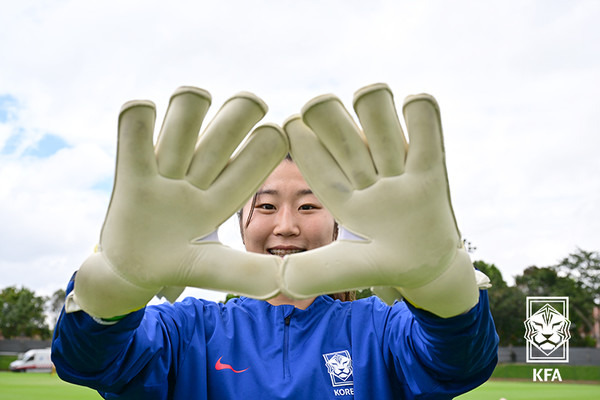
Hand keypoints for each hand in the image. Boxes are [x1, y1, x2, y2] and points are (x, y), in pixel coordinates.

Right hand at [72, 87, 286, 317]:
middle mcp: (198, 177)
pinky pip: (133, 132)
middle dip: (240, 113)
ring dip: (191, 107)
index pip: (252, 164)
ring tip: (194, 100)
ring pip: (184, 119)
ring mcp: (165, 171)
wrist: (129, 272)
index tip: (277, 134)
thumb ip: (248, 272)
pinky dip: (138, 117)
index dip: (265, 147)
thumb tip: (288, 282)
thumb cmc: (176, 268)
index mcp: (223, 198)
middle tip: (254, 103)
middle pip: (224, 132)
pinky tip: (144, 111)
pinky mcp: (130, 171)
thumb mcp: (212, 269)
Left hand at [282, 83, 477, 316]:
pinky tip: (414, 102)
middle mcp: (365, 176)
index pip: (317, 165)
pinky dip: (421, 114)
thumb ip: (310, 273)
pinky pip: (427, 134)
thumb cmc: (383, 266)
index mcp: (341, 197)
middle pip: (344, 136)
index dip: (304, 145)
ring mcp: (397, 170)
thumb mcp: (346, 269)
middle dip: (329, 119)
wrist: (430, 269)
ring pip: (379, 124)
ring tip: (370, 98)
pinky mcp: (431, 170)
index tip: (291, 125)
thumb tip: (274, 285)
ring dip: (372, 107)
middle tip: (319, 107)